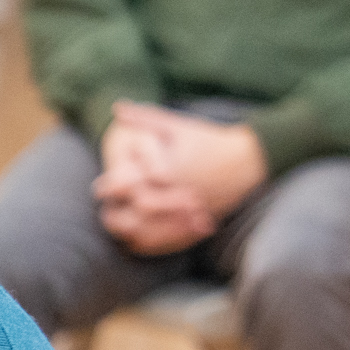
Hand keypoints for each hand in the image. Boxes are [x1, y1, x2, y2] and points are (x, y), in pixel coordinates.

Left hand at [94, 104, 266, 255]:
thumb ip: (145, 118)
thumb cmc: (211, 140)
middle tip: (106, 211)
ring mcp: (189, 211)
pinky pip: (171, 239)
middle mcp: (176, 193)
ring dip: (133, 230)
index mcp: (166, 170)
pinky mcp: (199, 222)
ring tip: (121, 227)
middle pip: (137, 209)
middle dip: (118, 212)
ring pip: (154, 229)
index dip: (110, 187)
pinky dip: (155, 242)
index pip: (127, 184)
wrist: (250, 159)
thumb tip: (117, 107)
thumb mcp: (178, 125)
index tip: (99, 189)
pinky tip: (143, 240)